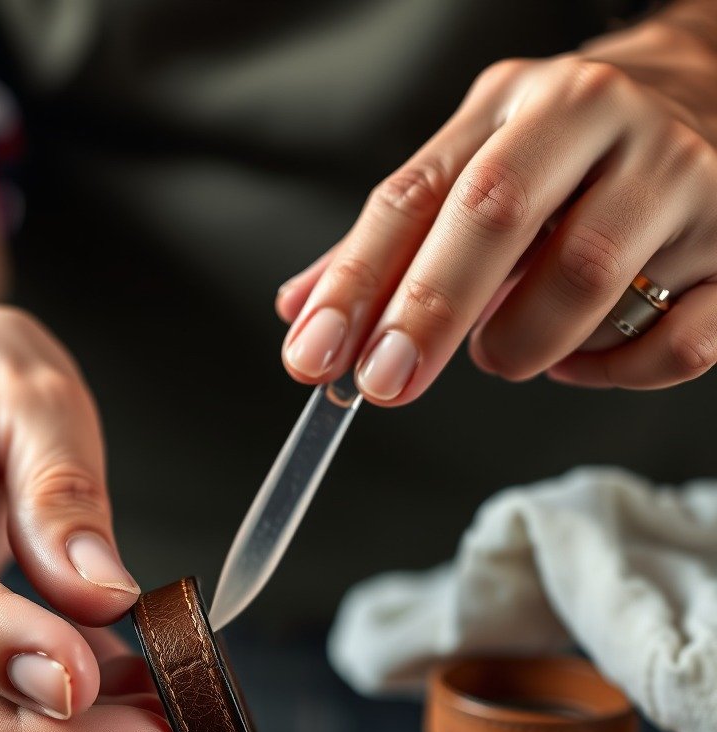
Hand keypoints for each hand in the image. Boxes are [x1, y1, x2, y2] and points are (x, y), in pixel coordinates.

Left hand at [278, 18, 716, 397]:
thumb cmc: (573, 144)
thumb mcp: (476, 157)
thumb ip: (392, 239)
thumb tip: (298, 312)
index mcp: (517, 104)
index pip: (415, 196)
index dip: (355, 284)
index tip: (312, 355)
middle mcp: (602, 123)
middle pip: (496, 217)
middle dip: (428, 313)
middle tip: (387, 381)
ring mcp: (683, 178)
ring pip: (586, 286)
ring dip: (523, 345)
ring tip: (505, 348)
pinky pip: (673, 342)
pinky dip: (612, 374)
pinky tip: (582, 357)